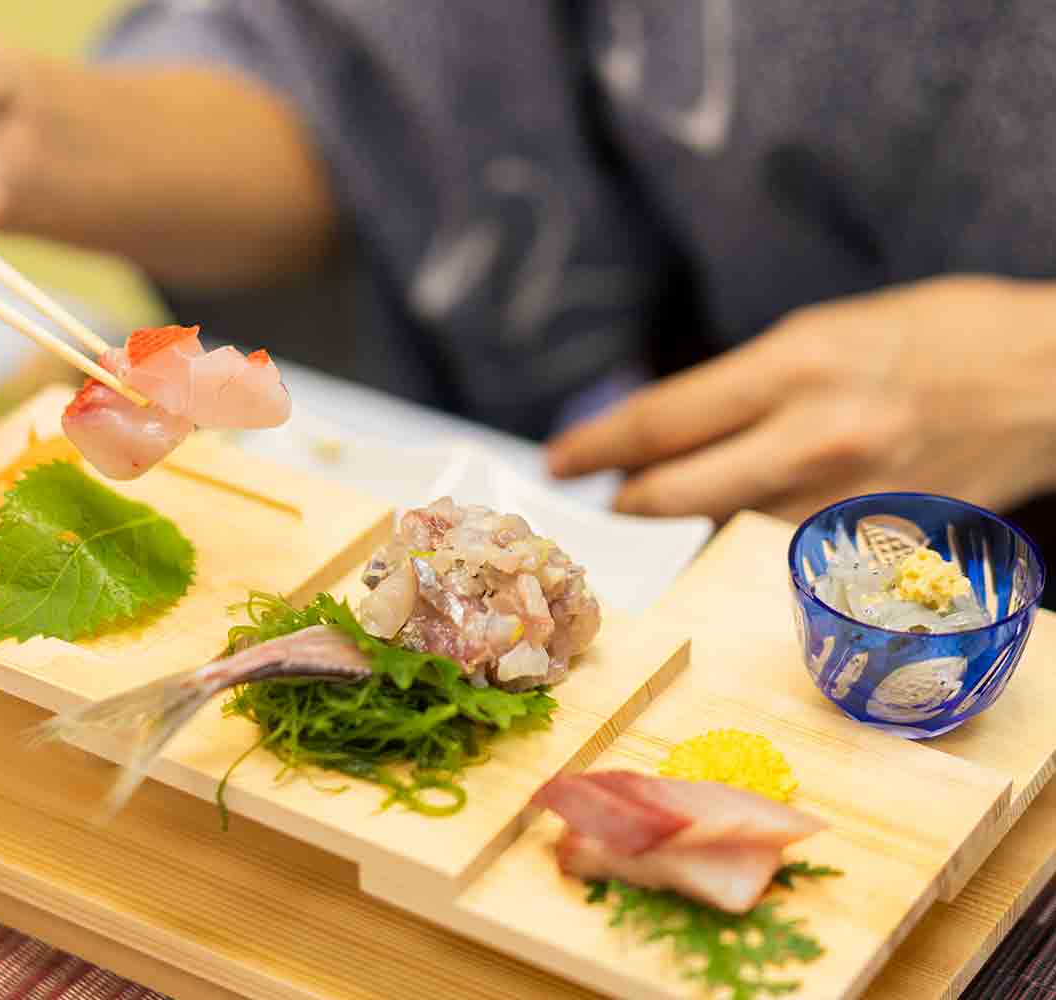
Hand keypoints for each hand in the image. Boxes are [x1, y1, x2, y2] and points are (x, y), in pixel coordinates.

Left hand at [547, 276, 1055, 521]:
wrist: (1047, 378)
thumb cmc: (931, 338)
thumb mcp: (822, 334)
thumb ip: (744, 386)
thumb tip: (670, 432)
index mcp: (793, 366)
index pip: (662, 421)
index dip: (598, 446)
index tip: (561, 460)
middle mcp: (814, 437)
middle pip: (675, 493)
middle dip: (628, 501)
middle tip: (608, 499)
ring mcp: (847, 500)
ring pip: (725, 532)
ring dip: (692, 525)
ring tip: (679, 507)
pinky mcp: (878, 545)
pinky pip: (786, 554)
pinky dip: (756, 543)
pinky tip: (753, 526)